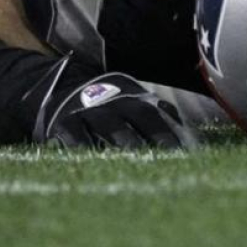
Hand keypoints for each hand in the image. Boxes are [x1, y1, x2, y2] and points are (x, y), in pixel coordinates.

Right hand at [36, 73, 200, 148]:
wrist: (59, 87)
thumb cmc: (106, 105)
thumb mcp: (129, 103)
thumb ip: (155, 116)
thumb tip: (187, 136)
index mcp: (131, 99)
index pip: (154, 114)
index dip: (166, 131)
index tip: (180, 152)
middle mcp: (113, 102)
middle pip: (135, 116)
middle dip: (149, 136)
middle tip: (160, 158)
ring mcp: (88, 110)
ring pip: (107, 124)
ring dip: (120, 140)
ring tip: (130, 159)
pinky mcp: (63, 122)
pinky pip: (73, 133)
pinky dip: (81, 145)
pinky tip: (90, 159)